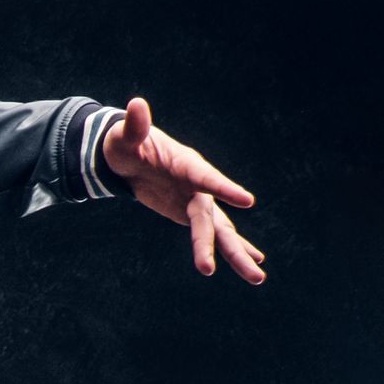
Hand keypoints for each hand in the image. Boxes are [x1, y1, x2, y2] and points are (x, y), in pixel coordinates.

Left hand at [101, 96, 264, 284]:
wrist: (131, 155)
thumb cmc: (127, 144)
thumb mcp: (125, 137)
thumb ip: (134, 126)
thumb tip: (135, 105)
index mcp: (186, 165)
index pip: (206, 178)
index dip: (224, 188)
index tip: (247, 200)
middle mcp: (199, 185)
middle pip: (215, 218)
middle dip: (228, 244)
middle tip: (251, 269)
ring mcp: (198, 200)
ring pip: (220, 231)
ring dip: (237, 254)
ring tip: (258, 278)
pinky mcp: (193, 213)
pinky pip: (215, 233)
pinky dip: (231, 246)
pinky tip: (254, 261)